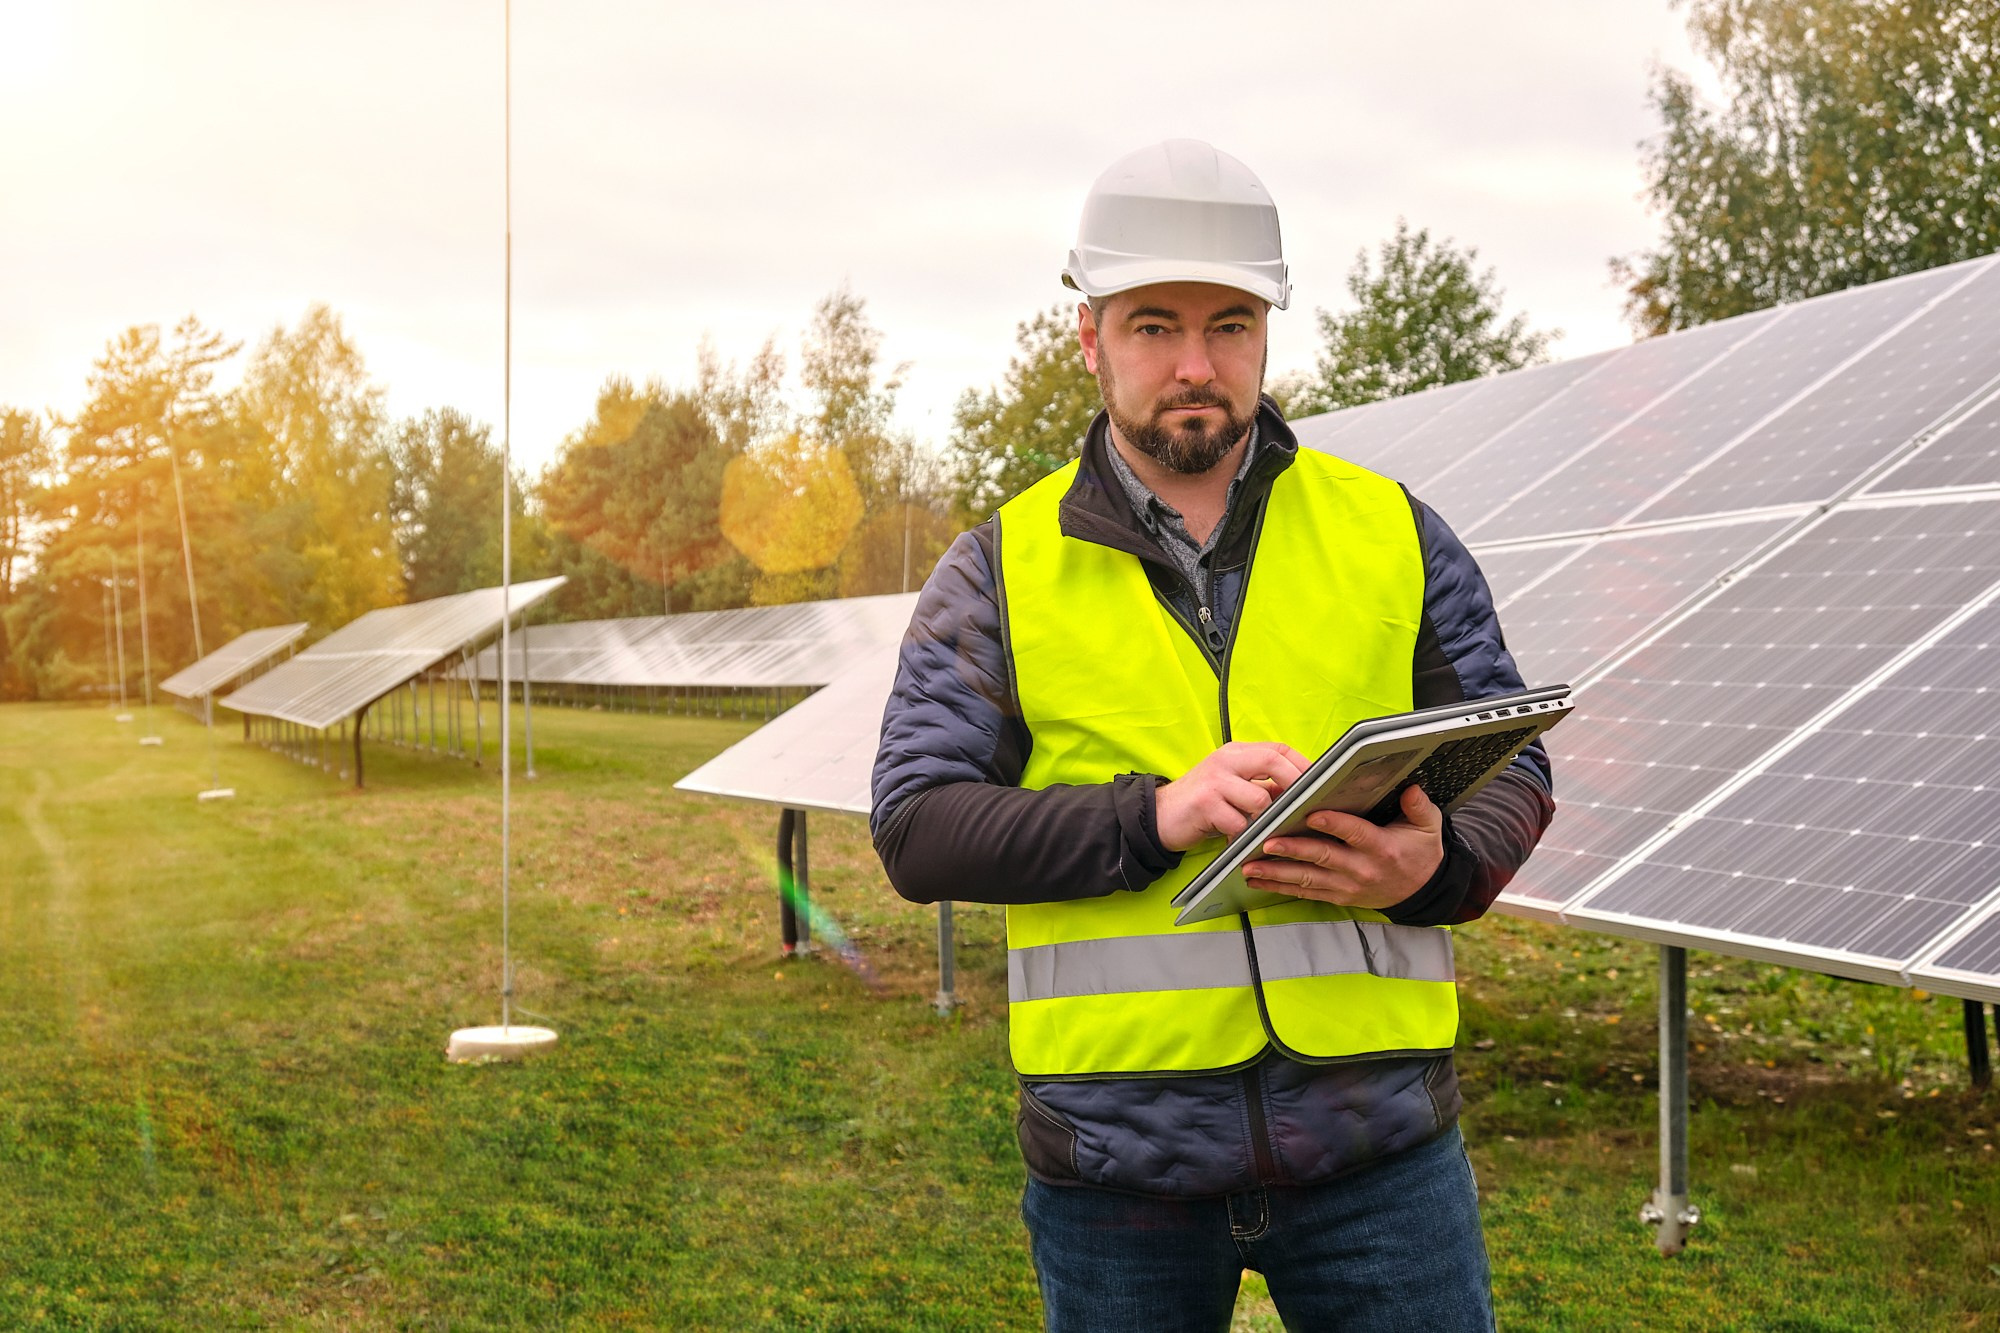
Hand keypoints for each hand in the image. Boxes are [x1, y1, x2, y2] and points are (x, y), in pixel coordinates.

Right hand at [1154, 741, 1312, 851]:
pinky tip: (1239, 841)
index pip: (1278, 750)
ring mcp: (1215, 781)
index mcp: (1236, 753)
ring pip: (1259, 799)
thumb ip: (1261, 785)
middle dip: (1294, 785)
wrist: (1158, 816)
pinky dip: (1243, 836)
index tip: (1319, 784)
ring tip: (1262, 831)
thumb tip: (1300, 793)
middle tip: (1303, 808)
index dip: (1302, 765)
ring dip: (1265, 820)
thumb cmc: (1202, 804)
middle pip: (1273, 762)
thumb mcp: (1231, 786)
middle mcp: (1226, 761)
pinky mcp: (1205, 804)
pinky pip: (1239, 823)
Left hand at [1239, 785, 1444, 910]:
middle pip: (1323, 858)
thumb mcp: (1428, 827)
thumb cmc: (1420, 852)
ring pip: (1308, 879)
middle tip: (1266, 843)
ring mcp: (1348, 886)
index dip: (1334, 824)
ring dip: (1277, 873)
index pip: (1355, 833)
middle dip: (1293, 851)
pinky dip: (1281, 887)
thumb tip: (1410, 789)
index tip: (1311, 814)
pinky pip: (1306, 893)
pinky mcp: (1338, 897)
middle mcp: (1362, 869)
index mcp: (1382, 848)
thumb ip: (1419, 807)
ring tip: (1250, 866)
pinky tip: (1259, 880)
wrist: (1424, 891)